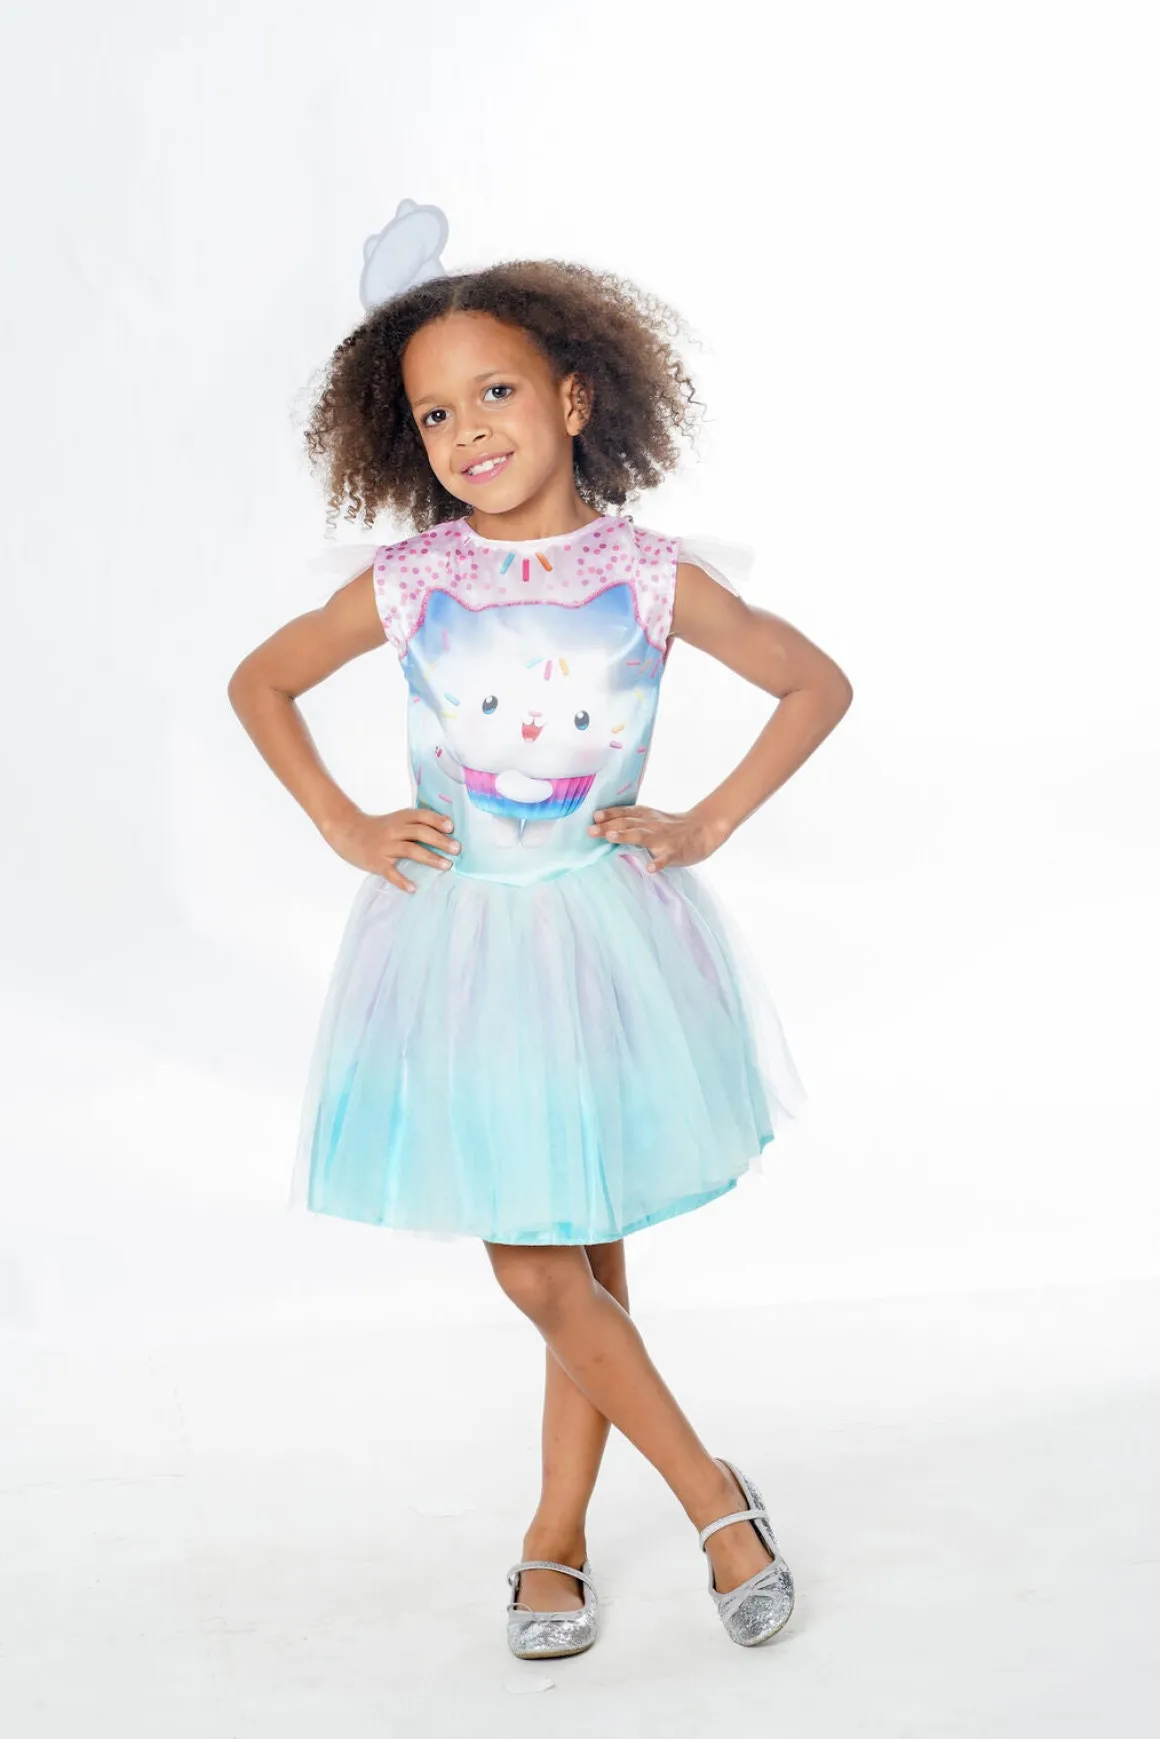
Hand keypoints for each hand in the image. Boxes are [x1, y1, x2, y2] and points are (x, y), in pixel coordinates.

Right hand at [323, 806, 458, 892]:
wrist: (347, 832)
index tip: (452, 828)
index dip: (437, 820)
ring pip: (410, 850)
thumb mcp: (396, 820)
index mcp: (401, 818)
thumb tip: (446, 831)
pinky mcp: (376, 862)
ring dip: (430, 858)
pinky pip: (391, 872)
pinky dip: (402, 880)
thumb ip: (416, 824)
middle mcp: (394, 830)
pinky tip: (413, 888)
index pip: (422, 816)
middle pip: (420, 832)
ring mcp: (385, 846)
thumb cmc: (378, 828)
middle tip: (457, 849)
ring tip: (446, 866)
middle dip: (440, 840)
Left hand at [586, 804, 732, 871]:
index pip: (624, 813)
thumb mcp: (652, 819)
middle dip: (609, 826)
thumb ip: (632, 822)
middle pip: (628, 823)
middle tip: (591, 831)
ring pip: (642, 836)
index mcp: (646, 817)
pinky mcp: (675, 851)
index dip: (609, 814)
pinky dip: (658, 863)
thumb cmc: (672, 827)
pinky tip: (650, 869)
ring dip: (626, 836)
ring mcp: (663, 838)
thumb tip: (604, 826)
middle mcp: (652, 825)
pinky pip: (666, 858)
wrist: (703, 829)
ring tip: (611, 837)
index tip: (594, 816)